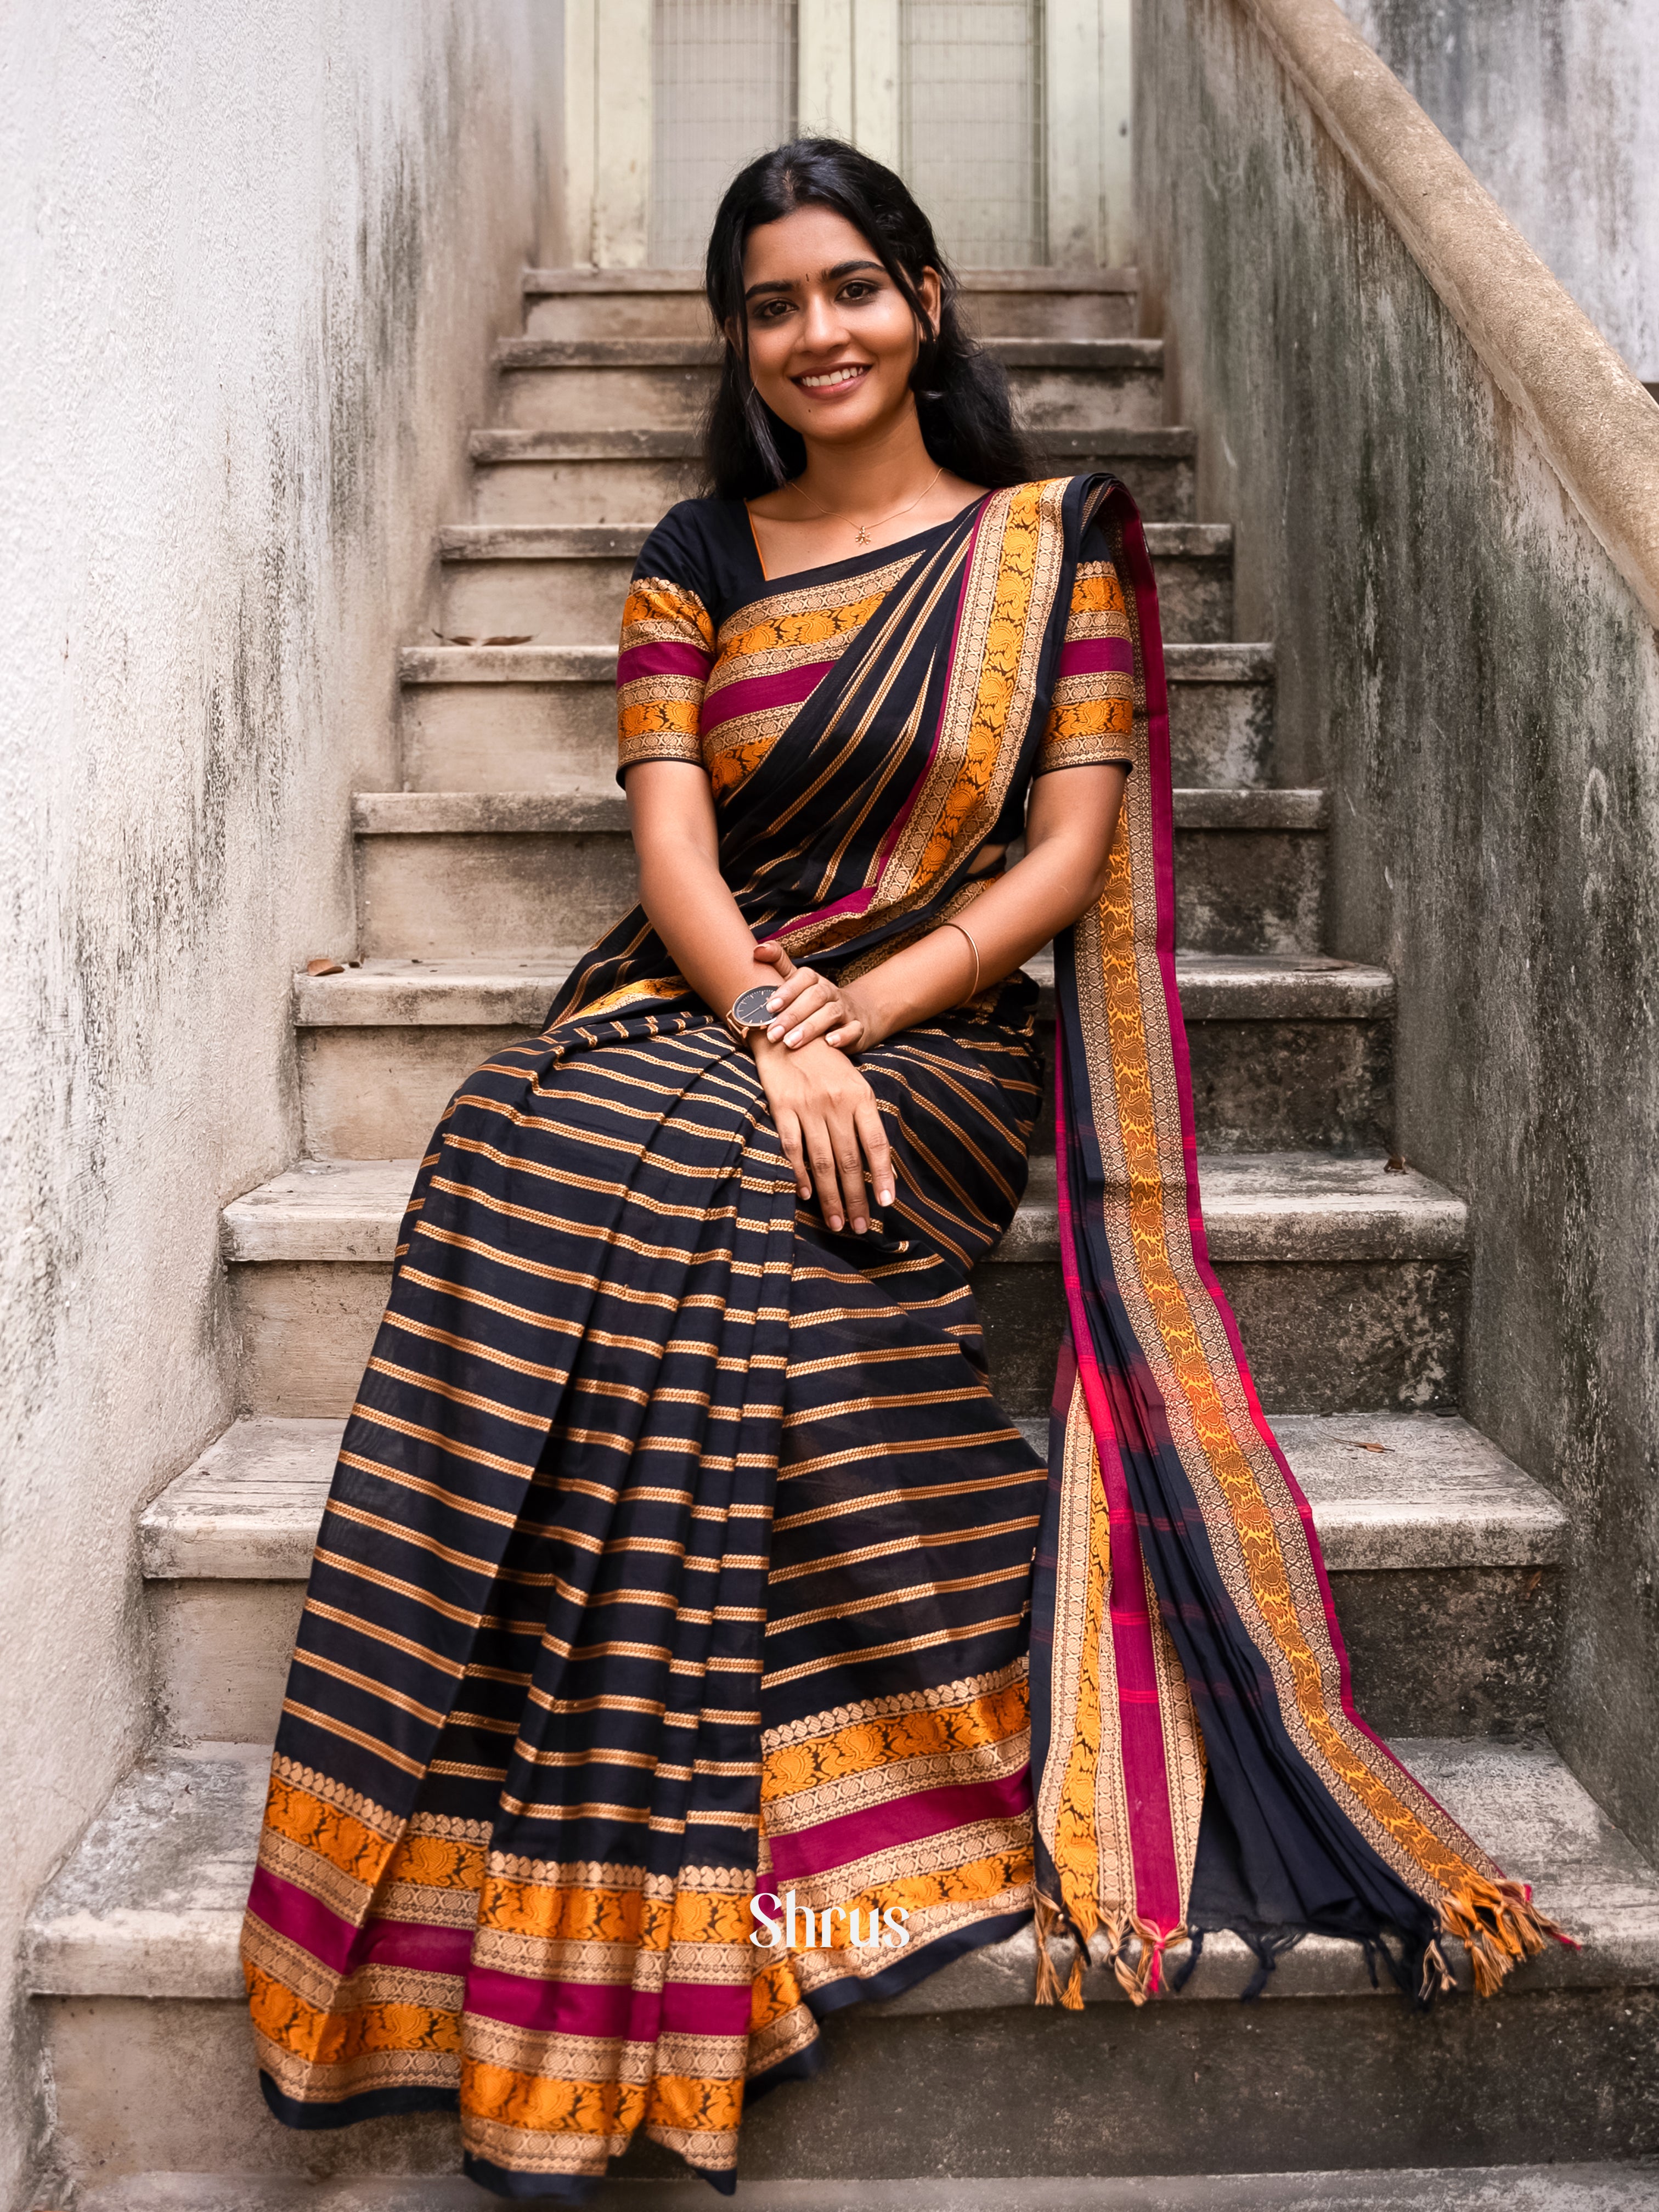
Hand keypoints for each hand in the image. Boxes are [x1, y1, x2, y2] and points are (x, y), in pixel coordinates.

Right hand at [750, 1033, 893, 1234]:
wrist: (786, 1032)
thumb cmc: (826, 1064)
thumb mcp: (854, 1083)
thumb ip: (865, 1119)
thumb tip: (880, 1164)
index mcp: (861, 1096)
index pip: (876, 1144)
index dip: (882, 1176)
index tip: (886, 1204)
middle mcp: (836, 1103)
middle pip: (849, 1160)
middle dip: (856, 1198)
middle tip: (860, 1227)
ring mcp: (808, 1106)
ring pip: (823, 1161)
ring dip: (831, 1196)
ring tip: (837, 1222)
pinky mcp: (783, 1107)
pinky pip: (793, 1147)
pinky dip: (800, 1173)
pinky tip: (807, 1194)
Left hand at [752, 939, 875, 1052]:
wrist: (852, 1014)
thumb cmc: (813, 1001)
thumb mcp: (796, 982)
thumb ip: (778, 964)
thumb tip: (757, 950)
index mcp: (814, 980)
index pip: (803, 978)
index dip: (787, 991)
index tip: (769, 1007)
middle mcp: (831, 992)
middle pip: (815, 996)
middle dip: (792, 1015)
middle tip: (773, 1034)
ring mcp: (845, 1009)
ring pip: (831, 1013)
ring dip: (810, 1028)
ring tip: (790, 1043)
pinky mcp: (857, 1028)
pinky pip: (854, 1029)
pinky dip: (843, 1036)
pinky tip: (829, 1043)